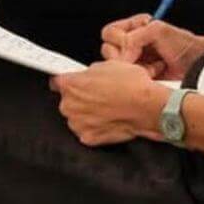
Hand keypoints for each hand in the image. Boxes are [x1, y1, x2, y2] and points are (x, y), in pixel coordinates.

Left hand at [50, 60, 167, 146]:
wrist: (146, 107)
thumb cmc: (131, 86)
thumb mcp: (108, 65)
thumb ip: (90, 72)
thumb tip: (89, 75)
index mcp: (70, 84)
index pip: (57, 82)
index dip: (66, 82)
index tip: (69, 84)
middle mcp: (69, 105)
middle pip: (68, 100)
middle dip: (80, 98)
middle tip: (98, 94)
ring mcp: (78, 123)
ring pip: (77, 116)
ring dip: (87, 113)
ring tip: (107, 107)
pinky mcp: (88, 138)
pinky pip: (87, 130)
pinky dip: (95, 127)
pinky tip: (108, 119)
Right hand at [99, 14, 203, 79]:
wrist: (197, 63)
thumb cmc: (183, 44)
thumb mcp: (158, 31)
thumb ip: (135, 38)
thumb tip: (121, 56)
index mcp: (133, 27)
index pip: (109, 33)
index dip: (119, 40)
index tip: (132, 45)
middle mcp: (131, 42)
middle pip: (108, 50)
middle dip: (127, 56)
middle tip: (142, 56)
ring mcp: (134, 59)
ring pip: (117, 66)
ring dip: (136, 67)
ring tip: (152, 65)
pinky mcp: (139, 74)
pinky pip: (128, 78)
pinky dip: (141, 76)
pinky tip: (154, 72)